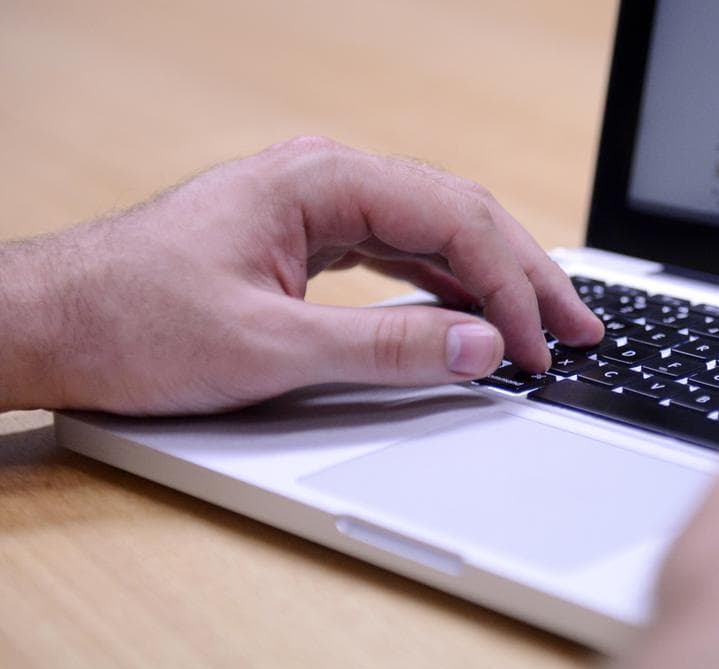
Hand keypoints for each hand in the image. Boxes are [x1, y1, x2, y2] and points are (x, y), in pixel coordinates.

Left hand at [0, 136, 601, 413]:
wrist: (51, 324)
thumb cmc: (134, 323)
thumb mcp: (270, 348)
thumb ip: (386, 347)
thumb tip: (481, 346)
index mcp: (321, 182)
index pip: (454, 220)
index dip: (511, 287)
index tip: (538, 345)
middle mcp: (327, 182)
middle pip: (460, 216)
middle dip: (524, 275)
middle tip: (577, 329)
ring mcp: (319, 208)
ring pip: (437, 233)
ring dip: (493, 280)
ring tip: (544, 326)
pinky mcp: (310, 240)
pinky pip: (403, 254)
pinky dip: (448, 287)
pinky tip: (476, 316)